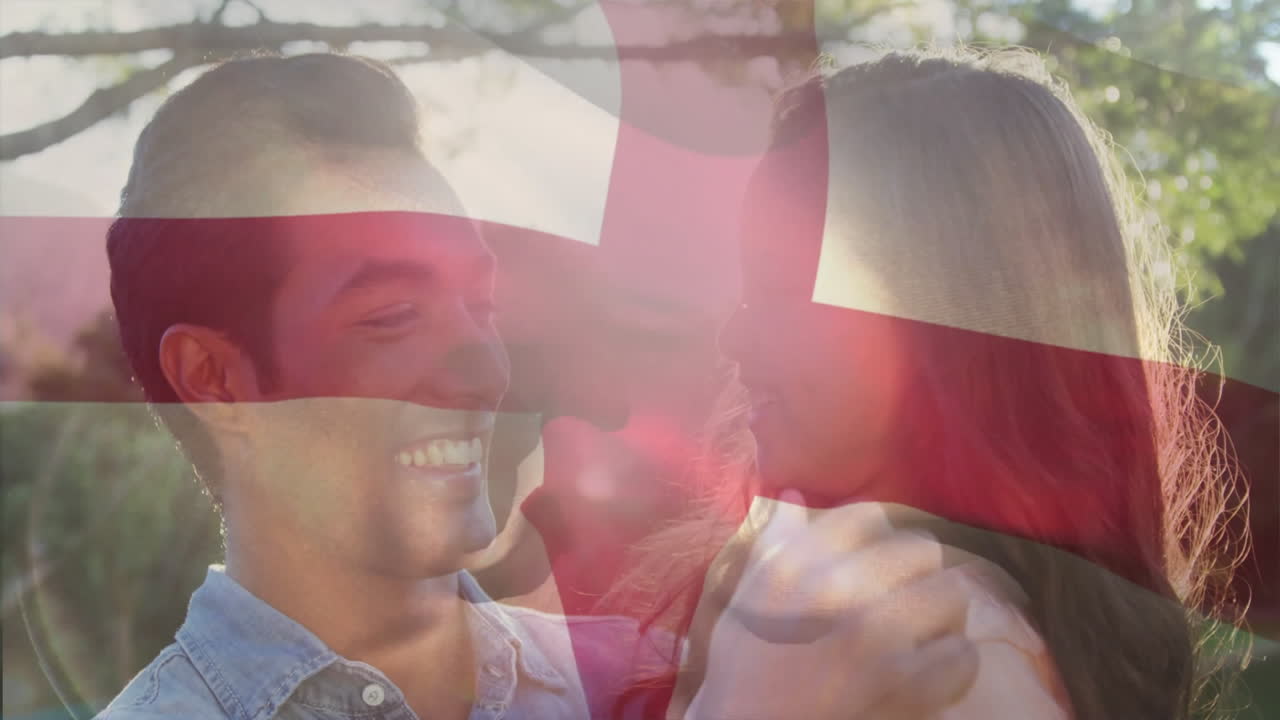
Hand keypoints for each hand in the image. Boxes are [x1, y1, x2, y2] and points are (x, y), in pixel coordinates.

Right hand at [686, 491, 1025, 719]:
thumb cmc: (743, 671)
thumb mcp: (745, 599)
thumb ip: (774, 545)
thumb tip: (797, 497)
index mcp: (798, 564)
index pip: (866, 517)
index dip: (877, 539)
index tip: (874, 564)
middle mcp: (841, 589)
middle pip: (921, 550)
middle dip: (916, 574)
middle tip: (904, 599)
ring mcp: (879, 637)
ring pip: (951, 595)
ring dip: (942, 614)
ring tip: (926, 631)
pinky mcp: (907, 686)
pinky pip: (963, 655)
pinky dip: (952, 665)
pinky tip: (932, 672)